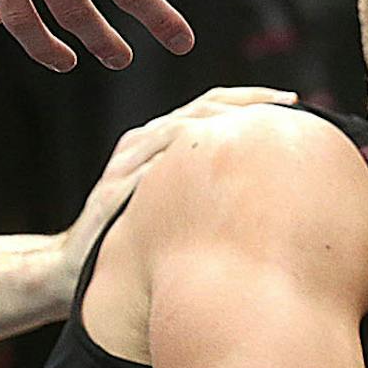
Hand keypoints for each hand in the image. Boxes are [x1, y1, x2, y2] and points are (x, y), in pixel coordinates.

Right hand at [52, 86, 296, 290]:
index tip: (295, 100)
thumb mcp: (180, 204)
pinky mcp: (114, 196)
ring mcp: (125, 167)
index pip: (211, 105)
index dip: (252, 99)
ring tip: (261, 128)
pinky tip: (213, 165)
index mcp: (160, 141)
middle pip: (199, 109)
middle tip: (290, 105)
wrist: (72, 269)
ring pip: (176, 132)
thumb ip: (214, 187)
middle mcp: (142, 145)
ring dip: (220, 126)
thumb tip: (280, 185)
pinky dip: (181, 163)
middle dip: (246, 104)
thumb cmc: (139, 238)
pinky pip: (150, 173)